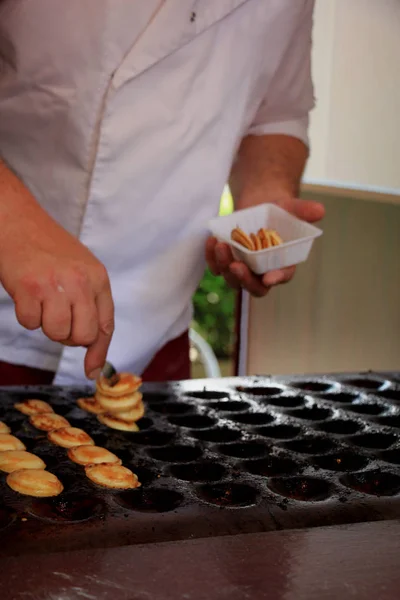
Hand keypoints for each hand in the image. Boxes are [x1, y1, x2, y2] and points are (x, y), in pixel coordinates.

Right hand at [0, 215, 113, 378]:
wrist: (18, 221)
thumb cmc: (49, 249)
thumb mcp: (81, 271)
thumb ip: (90, 306)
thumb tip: (93, 355)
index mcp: (98, 278)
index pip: (106, 325)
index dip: (99, 351)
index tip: (93, 370)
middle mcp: (81, 282)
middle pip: (83, 335)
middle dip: (68, 335)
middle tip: (56, 315)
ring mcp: (56, 285)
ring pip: (57, 333)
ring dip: (45, 325)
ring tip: (42, 302)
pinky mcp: (30, 288)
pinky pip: (30, 324)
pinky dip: (26, 315)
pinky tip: (27, 294)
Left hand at [206, 197, 324, 296]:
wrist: (260, 204)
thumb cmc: (280, 210)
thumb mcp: (292, 207)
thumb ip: (304, 211)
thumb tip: (319, 210)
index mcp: (284, 263)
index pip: (282, 275)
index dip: (276, 278)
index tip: (269, 278)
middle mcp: (263, 271)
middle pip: (254, 286)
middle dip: (244, 279)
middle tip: (236, 265)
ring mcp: (244, 268)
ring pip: (232, 279)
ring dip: (224, 266)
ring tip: (221, 246)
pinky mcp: (227, 260)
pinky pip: (217, 266)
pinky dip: (212, 257)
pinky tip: (212, 240)